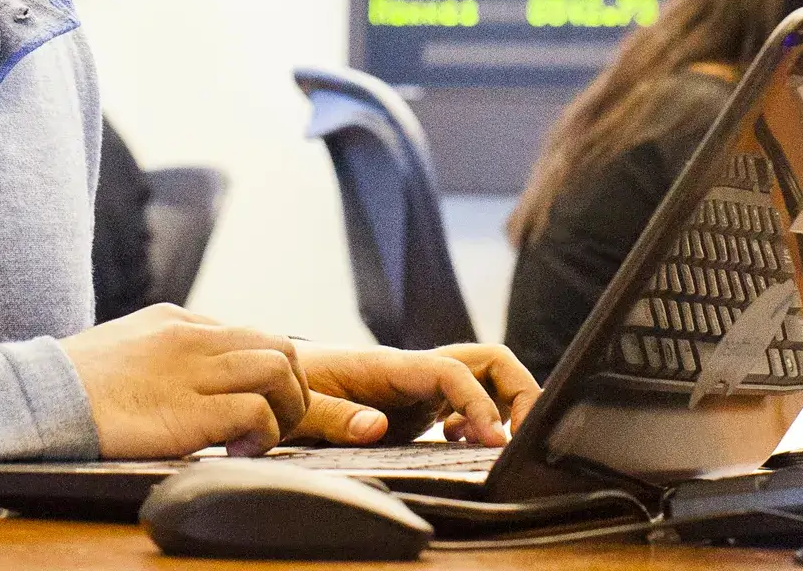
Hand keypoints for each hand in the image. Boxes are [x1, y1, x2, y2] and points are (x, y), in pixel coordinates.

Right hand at [61, 304, 309, 458]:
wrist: (40, 398)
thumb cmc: (74, 385)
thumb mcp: (128, 348)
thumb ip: (164, 354)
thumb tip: (189, 378)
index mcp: (179, 321)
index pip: (252, 335)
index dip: (267, 374)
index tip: (258, 407)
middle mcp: (194, 337)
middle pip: (280, 346)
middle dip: (292, 389)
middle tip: (273, 424)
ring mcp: (193, 369)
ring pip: (279, 368)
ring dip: (285, 410)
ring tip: (259, 440)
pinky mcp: (188, 410)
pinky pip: (254, 410)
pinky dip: (261, 434)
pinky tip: (237, 452)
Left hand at [289, 341, 539, 447]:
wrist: (283, 374)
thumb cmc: (291, 386)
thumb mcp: (303, 405)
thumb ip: (336, 417)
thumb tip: (377, 427)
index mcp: (390, 366)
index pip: (451, 370)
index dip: (478, 402)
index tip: (493, 441)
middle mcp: (414, 369)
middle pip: (487, 359)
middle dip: (518, 390)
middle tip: (520, 440)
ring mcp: (421, 383)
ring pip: (485, 375)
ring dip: (506, 403)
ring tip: (492, 444)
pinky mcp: (421, 400)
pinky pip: (470, 397)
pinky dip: (484, 417)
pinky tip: (463, 442)